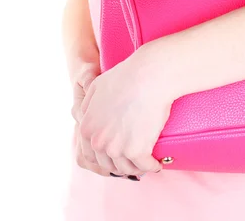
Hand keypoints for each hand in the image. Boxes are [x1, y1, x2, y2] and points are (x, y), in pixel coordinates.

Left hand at [77, 45, 174, 176]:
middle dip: (120, 164)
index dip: (104, 158)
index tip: (116, 157)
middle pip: (108, 164)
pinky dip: (152, 166)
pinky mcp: (137, 151)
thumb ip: (88, 105)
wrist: (148, 77)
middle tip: (132, 161)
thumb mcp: (97, 87)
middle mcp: (98, 141)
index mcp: (87, 128)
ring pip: (127, 168)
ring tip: (145, 164)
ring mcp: (117, 148)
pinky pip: (145, 166)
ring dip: (136, 168)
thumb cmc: (127, 77)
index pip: (90, 155)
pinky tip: (156, 163)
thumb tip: (88, 115)